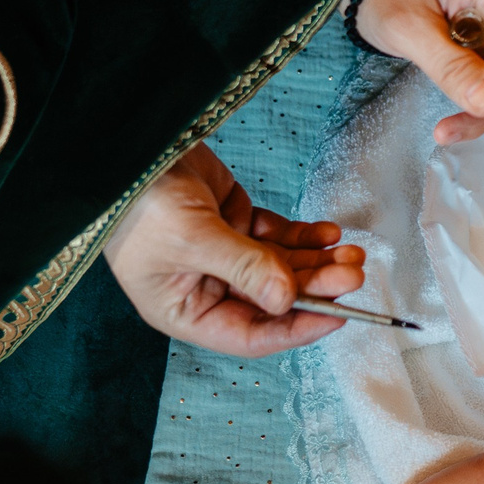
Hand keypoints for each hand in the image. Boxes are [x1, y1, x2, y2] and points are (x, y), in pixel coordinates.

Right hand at [103, 145, 365, 354]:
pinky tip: (328, 233)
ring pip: (280, 268)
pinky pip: (277, 239)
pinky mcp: (234, 223)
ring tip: (352, 252)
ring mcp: (223, 256)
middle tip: (353, 272)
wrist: (130, 149)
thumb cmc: (140, 204)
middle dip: (315, 287)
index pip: (249, 335)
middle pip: (273, 300)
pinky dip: (304, 237)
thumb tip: (287, 300)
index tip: (337, 315)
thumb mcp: (193, 239)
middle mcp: (206, 289)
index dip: (295, 328)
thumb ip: (245, 268)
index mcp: (184, 311)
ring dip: (317, 262)